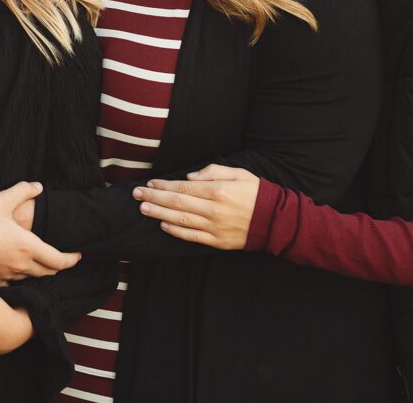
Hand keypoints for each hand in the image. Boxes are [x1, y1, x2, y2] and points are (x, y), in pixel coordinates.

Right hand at [0, 181, 77, 281]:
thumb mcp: (1, 198)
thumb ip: (23, 190)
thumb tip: (38, 186)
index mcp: (26, 246)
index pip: (59, 261)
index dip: (72, 259)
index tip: (78, 255)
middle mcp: (19, 264)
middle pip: (48, 272)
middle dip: (57, 266)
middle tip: (61, 258)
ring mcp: (5, 274)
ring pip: (30, 278)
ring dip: (38, 271)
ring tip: (40, 261)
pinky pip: (11, 283)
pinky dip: (18, 277)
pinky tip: (14, 268)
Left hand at [132, 164, 258, 249]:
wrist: (276, 221)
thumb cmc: (256, 192)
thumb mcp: (238, 173)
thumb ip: (212, 171)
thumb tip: (189, 175)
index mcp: (218, 191)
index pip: (183, 186)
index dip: (164, 185)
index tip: (150, 182)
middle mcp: (214, 209)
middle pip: (177, 202)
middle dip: (154, 197)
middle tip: (136, 194)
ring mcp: (215, 227)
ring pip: (181, 220)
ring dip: (159, 213)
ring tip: (143, 208)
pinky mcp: (218, 242)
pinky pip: (192, 237)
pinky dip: (175, 231)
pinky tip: (162, 224)